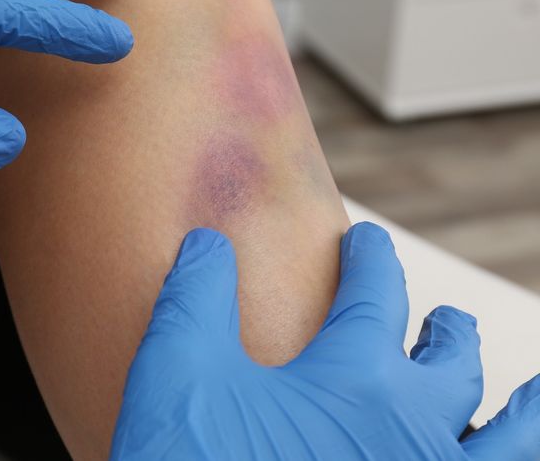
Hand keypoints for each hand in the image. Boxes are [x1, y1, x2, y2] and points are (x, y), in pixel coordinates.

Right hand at [110, 222, 539, 459]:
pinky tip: (491, 460)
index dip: (371, 259)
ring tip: (536, 394)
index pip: (375, 294)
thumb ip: (195, 299)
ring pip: (509, 442)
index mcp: (355, 379)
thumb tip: (208, 242)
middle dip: (449, 331)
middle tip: (445, 318)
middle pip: (453, 364)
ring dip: (523, 410)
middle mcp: (415, 432)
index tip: (367, 242)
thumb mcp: (176, 374)